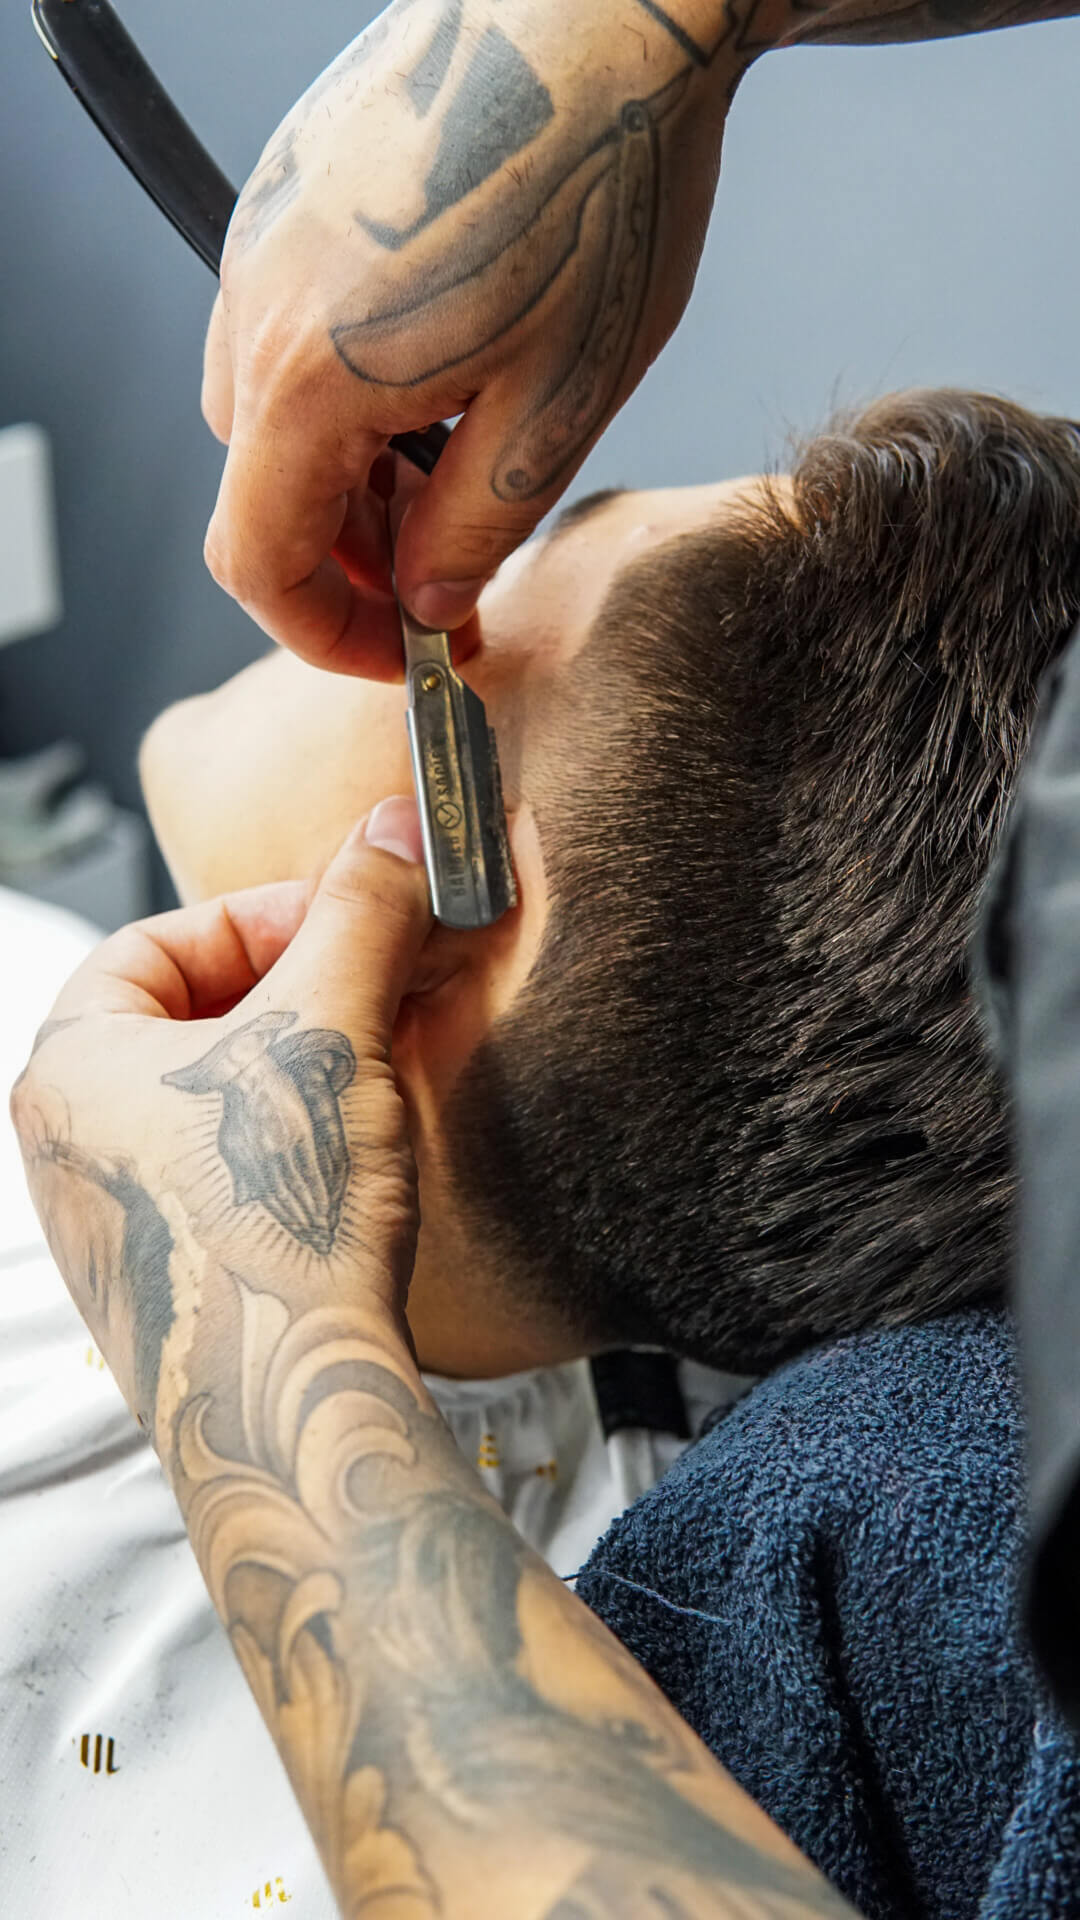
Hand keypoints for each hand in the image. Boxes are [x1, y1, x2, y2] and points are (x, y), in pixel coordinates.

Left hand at [9, 799, 430, 1444]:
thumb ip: (361, 913)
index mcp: (66, 1065)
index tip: (355, 920)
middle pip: (188, 1016)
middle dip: (299, 990)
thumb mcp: (331, 1029)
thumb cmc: (276, 1222)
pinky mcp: (170, 1281)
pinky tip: (358, 1159)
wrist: (288, 1407)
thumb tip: (395, 827)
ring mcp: (113, 1221)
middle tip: (383, 987)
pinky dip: (292, 1143)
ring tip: (382, 1069)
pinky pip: (227, 1175)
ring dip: (303, 1067)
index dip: (268, 914)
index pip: (161, 940)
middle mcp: (67, 1144)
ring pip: (212, 1099)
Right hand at [201, 0, 748, 672]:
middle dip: (350, 551)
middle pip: (261, 489)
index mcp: (307, 379)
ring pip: (273, 408)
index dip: (323, 633)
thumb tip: (426, 602)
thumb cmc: (599, 193)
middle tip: (452, 557)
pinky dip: (348, 379)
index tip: (398, 650)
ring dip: (351, 464)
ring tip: (461, 448)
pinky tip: (444, 354)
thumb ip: (472, 531)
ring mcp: (265, 236)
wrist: (611, 11)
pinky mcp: (292, 185)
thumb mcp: (557, 410)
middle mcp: (256, 304)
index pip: (255, 561)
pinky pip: (289, 322)